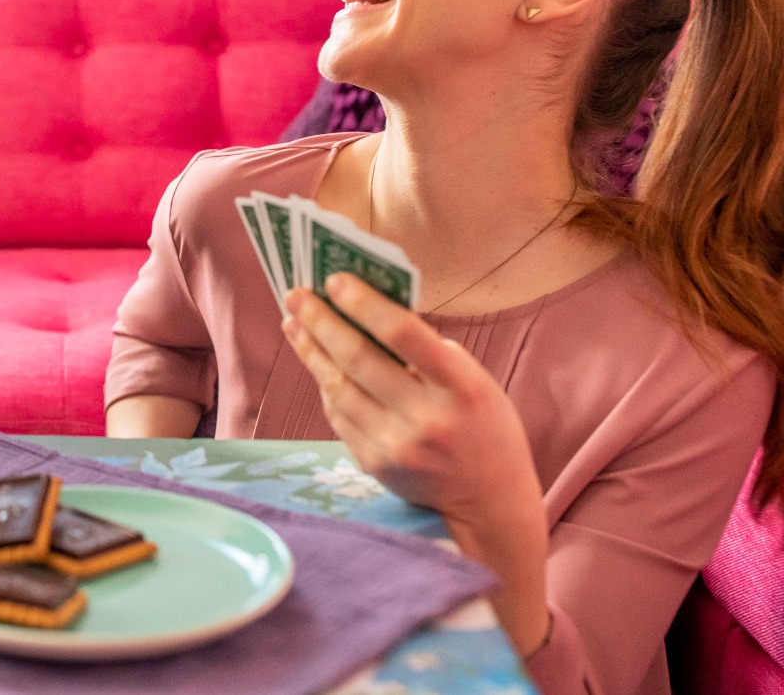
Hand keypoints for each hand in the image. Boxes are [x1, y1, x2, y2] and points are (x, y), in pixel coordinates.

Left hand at [283, 274, 550, 654]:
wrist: (489, 504)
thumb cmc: (484, 428)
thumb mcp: (474, 382)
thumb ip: (428, 353)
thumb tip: (369, 312)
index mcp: (460, 387)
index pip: (404, 335)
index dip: (365, 304)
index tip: (335, 280)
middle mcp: (426, 418)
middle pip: (359, 359)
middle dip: (321, 321)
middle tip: (295, 294)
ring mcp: (396, 445)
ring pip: (338, 387)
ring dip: (311, 350)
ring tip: (294, 322)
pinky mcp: (374, 464)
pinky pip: (338, 415)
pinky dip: (326, 385)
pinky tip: (316, 361)